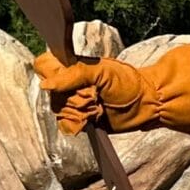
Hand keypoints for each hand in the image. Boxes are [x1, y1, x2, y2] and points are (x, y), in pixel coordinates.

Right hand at [31, 48, 148, 134]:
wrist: (146, 105)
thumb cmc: (128, 83)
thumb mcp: (102, 72)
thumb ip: (74, 74)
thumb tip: (45, 85)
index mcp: (70, 65)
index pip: (44, 66)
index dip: (54, 74)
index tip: (77, 80)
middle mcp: (68, 83)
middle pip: (52, 93)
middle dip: (75, 96)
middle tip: (96, 94)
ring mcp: (72, 102)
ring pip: (59, 110)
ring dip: (81, 111)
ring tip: (99, 106)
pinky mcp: (79, 119)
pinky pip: (66, 125)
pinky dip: (80, 123)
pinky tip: (96, 117)